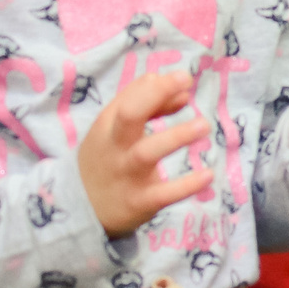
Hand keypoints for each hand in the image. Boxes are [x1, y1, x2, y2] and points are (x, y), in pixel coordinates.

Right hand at [79, 67, 215, 238]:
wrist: (80, 209)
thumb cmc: (106, 159)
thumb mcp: (115, 131)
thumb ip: (148, 107)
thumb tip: (183, 92)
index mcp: (108, 126)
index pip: (129, 98)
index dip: (156, 86)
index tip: (183, 78)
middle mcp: (116, 147)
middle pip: (129, 116)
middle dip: (155, 95)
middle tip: (186, 80)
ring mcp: (127, 175)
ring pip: (147, 153)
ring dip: (176, 136)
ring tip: (204, 125)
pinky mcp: (139, 202)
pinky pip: (163, 194)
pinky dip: (186, 185)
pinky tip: (208, 174)